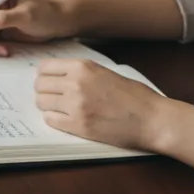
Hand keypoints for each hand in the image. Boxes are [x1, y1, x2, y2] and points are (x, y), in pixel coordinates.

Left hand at [35, 59, 167, 150]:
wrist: (153, 119)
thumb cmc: (135, 96)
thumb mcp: (105, 72)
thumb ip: (81, 72)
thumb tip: (56, 74)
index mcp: (82, 67)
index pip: (44, 67)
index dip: (44, 75)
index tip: (48, 81)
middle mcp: (75, 83)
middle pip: (39, 85)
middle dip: (44, 91)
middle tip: (53, 97)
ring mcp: (76, 105)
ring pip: (41, 102)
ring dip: (48, 106)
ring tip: (60, 108)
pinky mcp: (79, 125)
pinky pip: (50, 120)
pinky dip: (54, 119)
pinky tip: (65, 119)